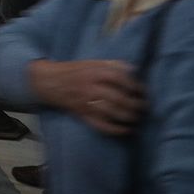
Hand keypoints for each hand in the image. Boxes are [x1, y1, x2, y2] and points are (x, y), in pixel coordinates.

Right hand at [29, 59, 146, 135]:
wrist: (49, 82)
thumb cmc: (73, 71)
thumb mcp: (90, 63)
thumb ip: (111, 65)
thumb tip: (133, 70)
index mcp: (93, 72)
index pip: (119, 78)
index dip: (133, 85)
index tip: (141, 91)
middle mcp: (90, 88)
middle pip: (118, 98)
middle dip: (134, 104)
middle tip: (144, 107)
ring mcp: (86, 103)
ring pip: (111, 112)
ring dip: (128, 116)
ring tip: (137, 117)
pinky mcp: (82, 115)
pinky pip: (100, 125)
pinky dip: (115, 130)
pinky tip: (126, 130)